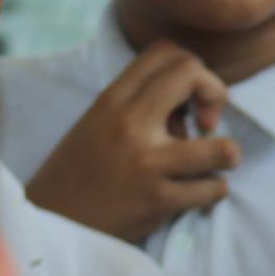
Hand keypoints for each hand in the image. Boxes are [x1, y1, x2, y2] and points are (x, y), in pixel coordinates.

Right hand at [26, 43, 238, 242]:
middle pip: (192, 73)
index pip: (165, 51)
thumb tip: (197, 102)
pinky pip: (213, 188)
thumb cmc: (79, 172)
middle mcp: (128, 123)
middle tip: (208, 124)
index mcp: (111, 100)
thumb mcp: (98, 124)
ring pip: (221, 146)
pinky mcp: (157, 200)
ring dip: (226, 154)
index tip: (190, 98)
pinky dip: (213, 191)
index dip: (193, 69)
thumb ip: (140, 104)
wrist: (48, 224)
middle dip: (216, 94)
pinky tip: (196, 193)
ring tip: (213, 164)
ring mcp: (146, 163)